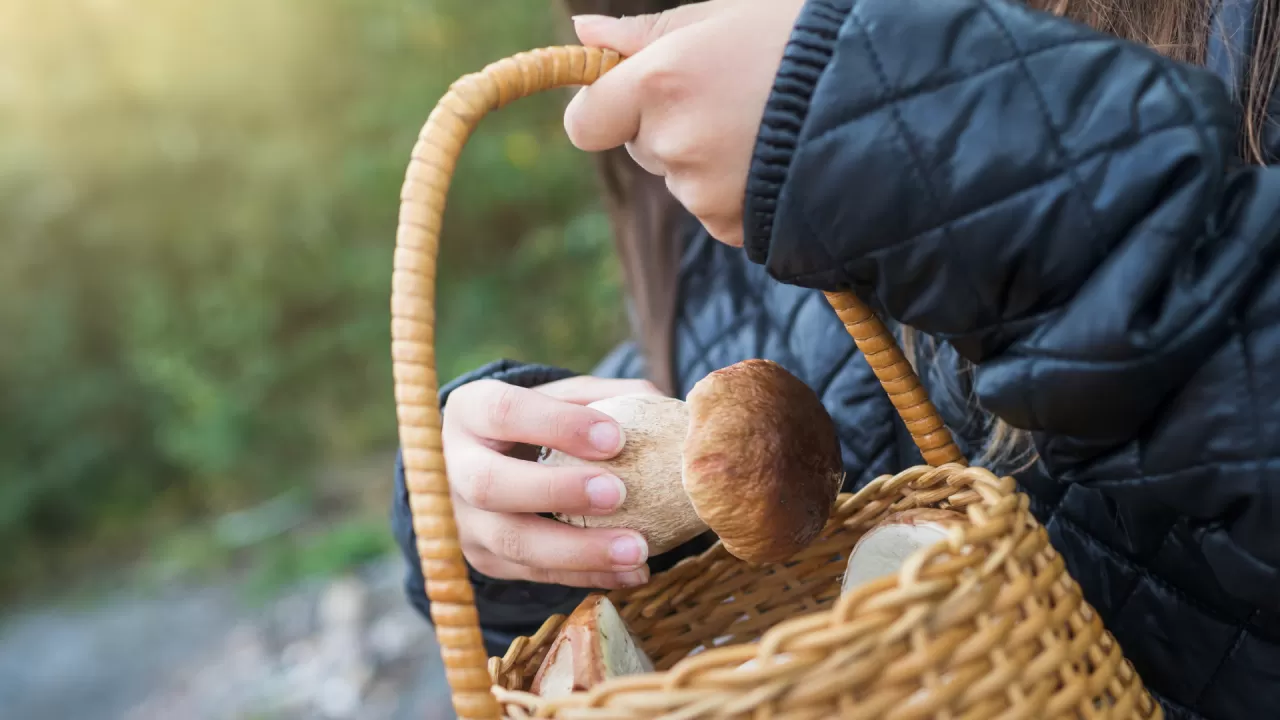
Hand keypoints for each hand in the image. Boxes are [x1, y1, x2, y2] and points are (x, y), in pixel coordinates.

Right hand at [443, 375, 663, 587]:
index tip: (615, 438)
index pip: (503, 412)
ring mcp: (463, 519)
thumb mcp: (565, 397)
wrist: (497, 460)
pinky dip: (587, 575)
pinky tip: (630, 572)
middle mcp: (452, 466)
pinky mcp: (484, 559)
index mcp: (470, 410)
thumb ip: (607, 396)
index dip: (556, 426)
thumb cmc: (542, 419)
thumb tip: (665, 408)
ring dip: (579, 550)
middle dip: (555, 491)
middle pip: (489, 484)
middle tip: (619, 494)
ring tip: (638, 549)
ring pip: (511, 541)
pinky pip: (533, 573)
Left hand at [563, 0, 804, 245]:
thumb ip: (648, 32)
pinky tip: (777, 160)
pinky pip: (714, 209)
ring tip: (767, 126)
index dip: (602, 111)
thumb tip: (585, 35)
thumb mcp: (729, 14)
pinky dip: (736, 191)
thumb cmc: (808, 42)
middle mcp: (675, 143)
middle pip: (639, 147)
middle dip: (667, 125)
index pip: (586, 123)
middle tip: (731, 95)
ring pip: (680, 179)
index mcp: (663, 81)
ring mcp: (703, 193)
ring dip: (707, 158)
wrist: (893, 104)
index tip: (629, 96)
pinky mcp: (732, 229)